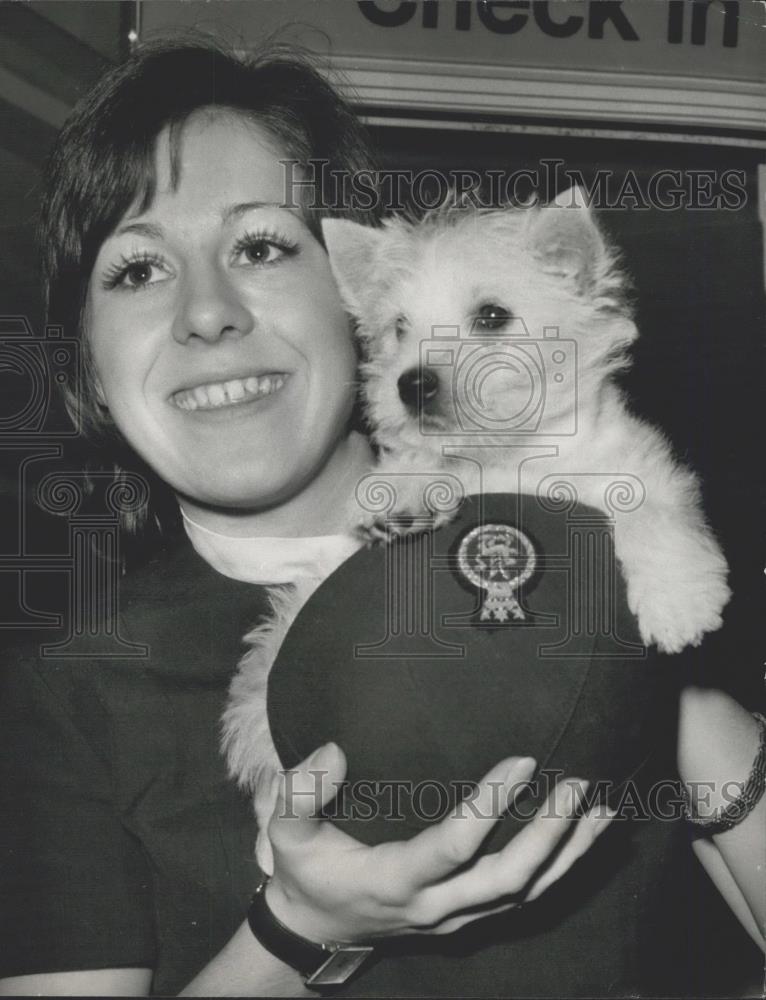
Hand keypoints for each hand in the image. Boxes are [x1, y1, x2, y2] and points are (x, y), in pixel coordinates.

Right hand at [263, 742, 613, 942]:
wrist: (316, 929)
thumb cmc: (306, 871)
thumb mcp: (284, 833)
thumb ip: (298, 791)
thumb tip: (334, 753)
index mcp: (394, 879)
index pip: (452, 846)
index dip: (490, 806)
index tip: (522, 761)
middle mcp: (436, 905)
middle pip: (508, 877)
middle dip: (549, 833)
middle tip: (578, 783)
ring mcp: (458, 916)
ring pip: (528, 894)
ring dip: (568, 853)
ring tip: (602, 807)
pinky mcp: (471, 916)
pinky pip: (527, 899)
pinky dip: (562, 868)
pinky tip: (587, 835)